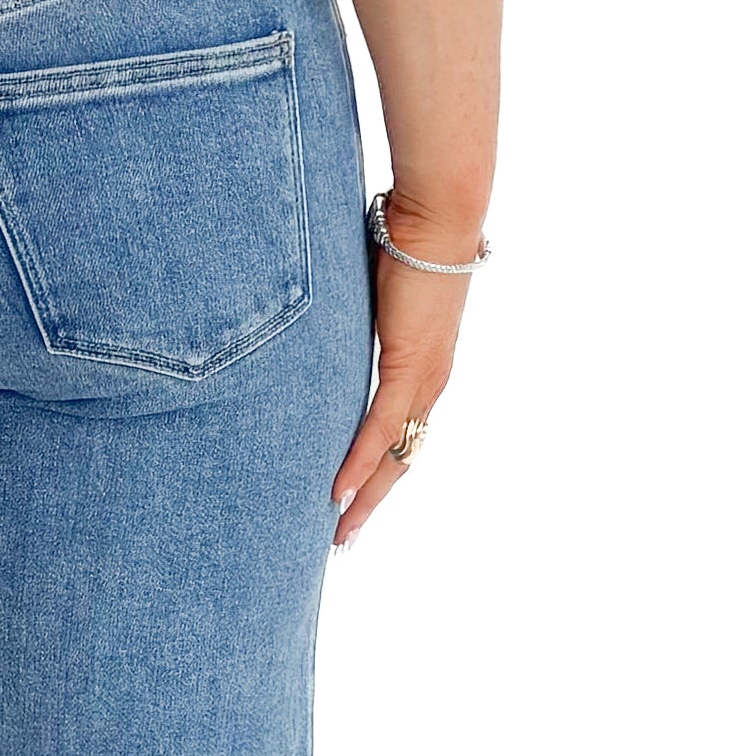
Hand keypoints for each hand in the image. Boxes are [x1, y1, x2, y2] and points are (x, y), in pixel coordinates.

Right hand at [330, 197, 478, 547]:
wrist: (437, 215)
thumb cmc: (405, 240)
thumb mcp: (371, 293)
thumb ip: (353, 319)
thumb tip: (318, 320)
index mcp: (424, 367)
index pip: (400, 435)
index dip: (377, 472)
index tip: (351, 503)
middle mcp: (430, 381)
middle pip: (401, 458)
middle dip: (371, 501)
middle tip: (342, 540)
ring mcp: (423, 377)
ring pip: (393, 453)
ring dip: (365, 496)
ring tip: (338, 531)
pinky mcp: (409, 364)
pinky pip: (380, 426)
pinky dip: (360, 462)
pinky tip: (339, 492)